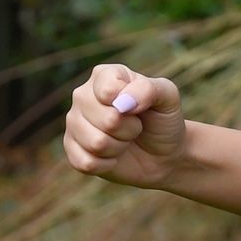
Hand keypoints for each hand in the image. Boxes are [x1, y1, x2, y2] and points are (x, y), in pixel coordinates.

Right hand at [62, 63, 186, 189]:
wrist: (163, 154)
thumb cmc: (163, 121)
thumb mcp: (168, 97)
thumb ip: (148, 89)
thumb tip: (122, 101)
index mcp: (103, 76)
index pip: (108, 90)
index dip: (130, 105)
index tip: (139, 108)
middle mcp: (82, 95)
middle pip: (107, 120)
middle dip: (130, 130)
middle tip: (136, 127)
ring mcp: (74, 122)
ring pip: (96, 143)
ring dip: (119, 147)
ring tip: (125, 140)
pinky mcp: (72, 149)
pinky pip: (86, 162)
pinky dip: (107, 164)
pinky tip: (113, 157)